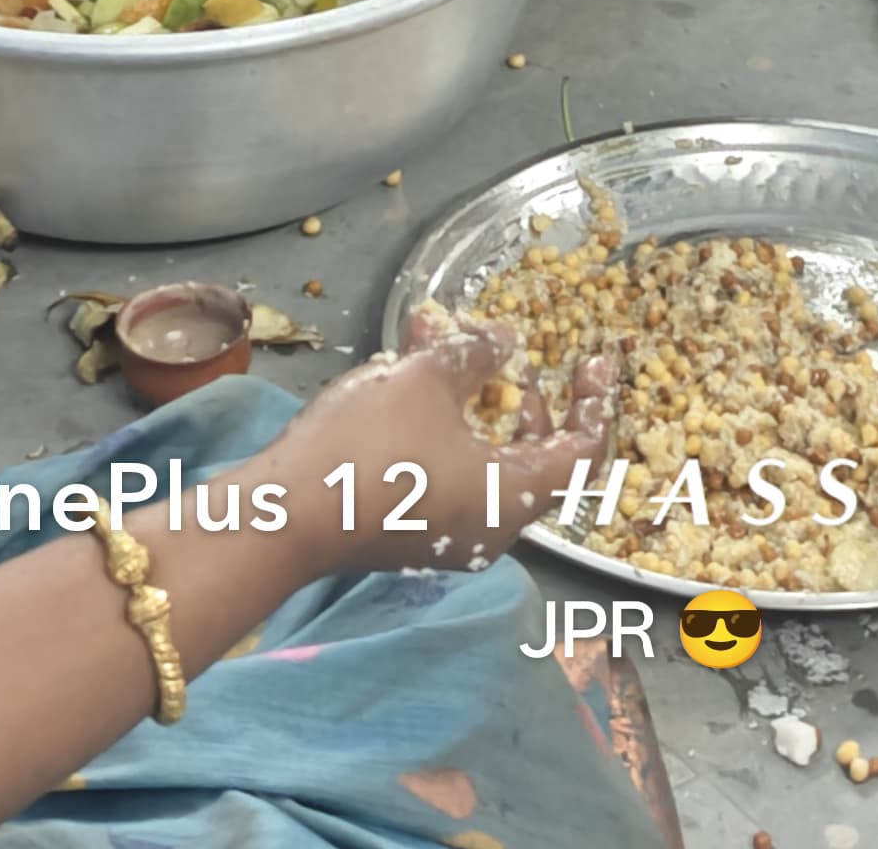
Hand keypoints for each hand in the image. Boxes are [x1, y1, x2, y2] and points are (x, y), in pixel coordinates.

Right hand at [277, 309, 614, 574]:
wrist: (283, 516)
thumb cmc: (368, 447)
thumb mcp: (425, 381)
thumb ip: (474, 355)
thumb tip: (504, 340)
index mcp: (512, 498)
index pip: (582, 453)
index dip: (594, 402)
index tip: (594, 360)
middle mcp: (490, 528)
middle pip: (534, 459)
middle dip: (527, 398)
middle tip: (519, 360)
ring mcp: (447, 537)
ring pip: (482, 460)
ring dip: (472, 400)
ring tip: (445, 342)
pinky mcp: (407, 532)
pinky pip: (447, 473)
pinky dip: (443, 426)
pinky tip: (408, 376)